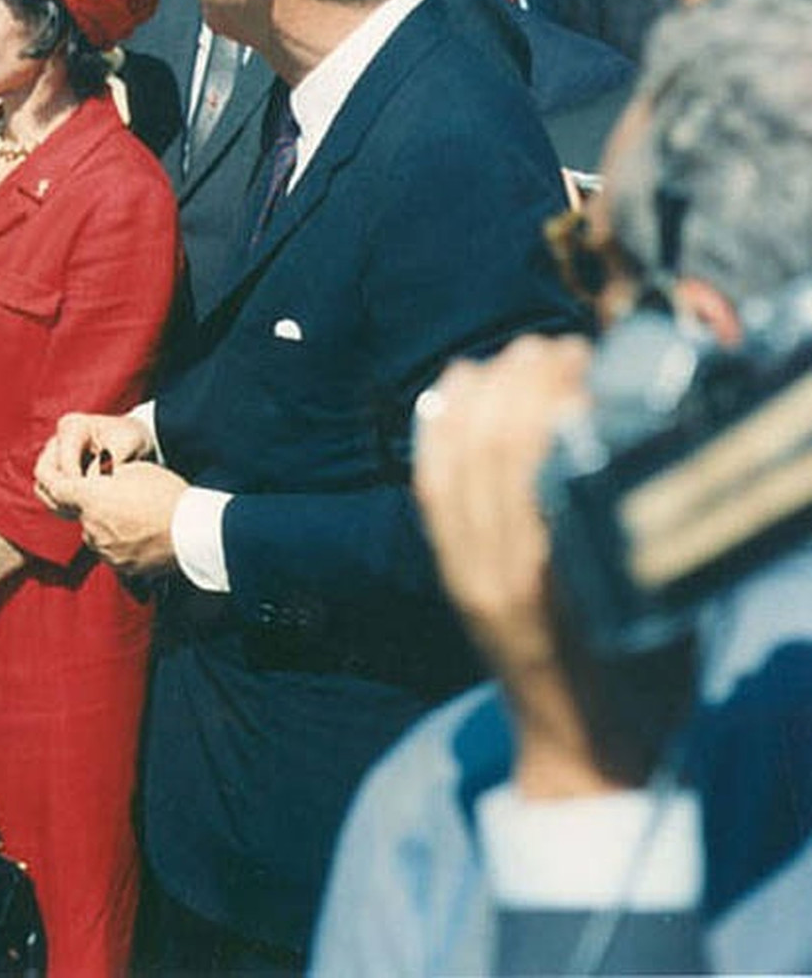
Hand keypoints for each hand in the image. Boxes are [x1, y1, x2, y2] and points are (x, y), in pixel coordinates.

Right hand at [33, 411, 156, 514]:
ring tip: (82, 514)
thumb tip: (92, 480)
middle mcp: (57, 440)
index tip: (96, 501)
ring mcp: (52, 456)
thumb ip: (111, 460)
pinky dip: (60, 505)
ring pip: (42, 485)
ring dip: (58, 502)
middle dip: (62, 494)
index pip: (65, 462)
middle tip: (83, 511)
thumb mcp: (128, 443)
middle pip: (44, 472)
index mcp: (73, 427)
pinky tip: (80, 512)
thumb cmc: (131, 438)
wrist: (132, 440)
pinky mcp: (55, 472)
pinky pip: (47, 493)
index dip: (77, 485)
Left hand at [53, 461, 187, 575]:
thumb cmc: (166, 495)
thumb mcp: (133, 470)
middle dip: (89, 504)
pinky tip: (140, 533)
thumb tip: (94, 477)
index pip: (54, 487)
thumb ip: (104, 474)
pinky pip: (109, 551)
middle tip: (116, 496)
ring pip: (93, 533)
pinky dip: (118, 543)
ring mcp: (103, 549)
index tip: (51, 474)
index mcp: (91, 498)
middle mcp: (90, 526)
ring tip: (134, 516)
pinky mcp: (118, 567)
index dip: (50, 478)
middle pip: (78, 512)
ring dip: (104, 524)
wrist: (193, 532)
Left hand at [414, 336, 612, 795]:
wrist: (580, 749)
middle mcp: (499, 568)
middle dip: (521, 378)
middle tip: (559, 346)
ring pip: (453, 459)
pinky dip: (437, 428)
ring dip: (482, 392)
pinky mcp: (450, 573)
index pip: (536, 457)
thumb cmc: (644, 679)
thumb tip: (653, 433)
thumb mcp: (667, 604)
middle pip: (490, 445)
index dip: (554, 394)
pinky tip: (455, 386)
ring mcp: (466, 571)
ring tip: (518, 354)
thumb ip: (653, 528)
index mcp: (559, 576)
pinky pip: (429, 486)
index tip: (591, 360)